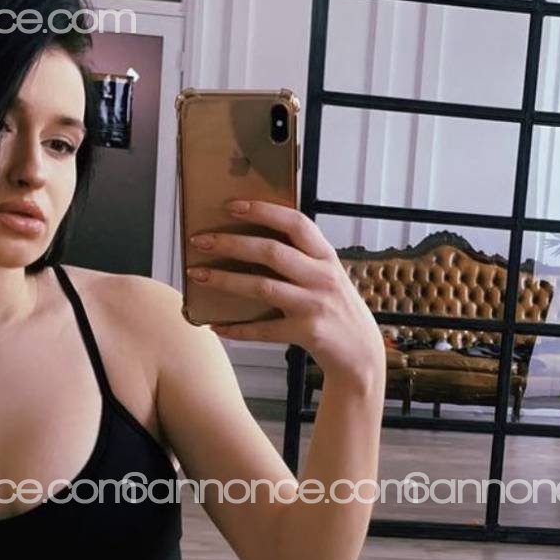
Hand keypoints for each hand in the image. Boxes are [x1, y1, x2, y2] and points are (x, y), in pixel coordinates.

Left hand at [186, 198, 386, 385]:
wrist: (362, 354)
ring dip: (226, 281)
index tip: (231, 205)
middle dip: (231, 243)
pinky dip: (238, 328)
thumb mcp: (328, 277)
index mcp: (326, 256)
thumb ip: (302, 260)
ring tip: (198, 276)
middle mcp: (322, 277)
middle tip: (200, 241)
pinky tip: (217, 326)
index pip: (295, 223)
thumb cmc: (336, 310)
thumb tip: (251, 244)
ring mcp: (315, 305)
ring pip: (263, 287)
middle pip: (271, 251)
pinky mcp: (308, 332)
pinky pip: (264, 329)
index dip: (263, 210)